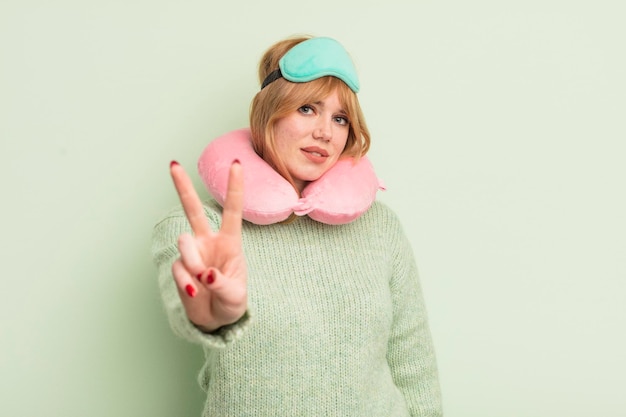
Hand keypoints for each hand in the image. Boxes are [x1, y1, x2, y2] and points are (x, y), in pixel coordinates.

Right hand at [169, 160, 246, 331]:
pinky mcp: (179, 268)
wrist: (215, 320)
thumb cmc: (232, 303)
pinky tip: (195, 292)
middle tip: (173, 164)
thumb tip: (205, 273)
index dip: (234, 187)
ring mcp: (192, 254)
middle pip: (194, 210)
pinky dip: (187, 283)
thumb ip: (222, 284)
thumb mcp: (236, 296)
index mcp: (229, 242)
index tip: (236, 163)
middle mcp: (208, 242)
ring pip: (184, 245)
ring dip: (194, 264)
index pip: (232, 210)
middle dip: (182, 187)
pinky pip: (179, 269)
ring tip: (204, 283)